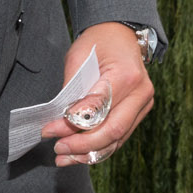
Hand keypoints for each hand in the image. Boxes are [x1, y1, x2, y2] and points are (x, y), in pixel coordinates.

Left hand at [45, 22, 154, 166]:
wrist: (121, 34)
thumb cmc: (98, 43)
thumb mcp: (78, 58)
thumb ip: (72, 90)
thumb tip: (60, 121)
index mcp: (126, 75)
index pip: (98, 108)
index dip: (72, 124)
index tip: (49, 129)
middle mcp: (140, 92)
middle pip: (112, 130)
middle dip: (82, 145)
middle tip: (57, 148)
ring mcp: (143, 105)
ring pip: (116, 139)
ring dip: (88, 153)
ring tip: (64, 158)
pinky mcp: (140, 113)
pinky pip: (119, 137)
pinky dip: (98, 148)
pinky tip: (79, 155)